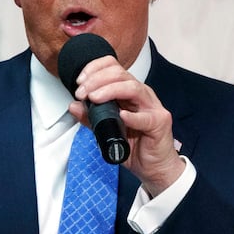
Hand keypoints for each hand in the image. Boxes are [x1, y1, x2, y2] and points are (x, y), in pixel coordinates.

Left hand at [67, 56, 184, 196]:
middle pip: (120, 74)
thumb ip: (91, 117)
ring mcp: (152, 107)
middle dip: (96, 80)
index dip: (94, 69)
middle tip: (82, 93)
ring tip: (94, 98)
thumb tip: (74, 106)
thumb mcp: (106, 130)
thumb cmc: (134, 145)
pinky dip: (132, 116)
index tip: (79, 81)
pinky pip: (145, 117)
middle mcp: (141, 94)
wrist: (153, 167)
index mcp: (128, 91)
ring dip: (109, 90)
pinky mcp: (159, 122)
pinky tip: (121, 116)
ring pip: (132, 88)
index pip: (113, 67)